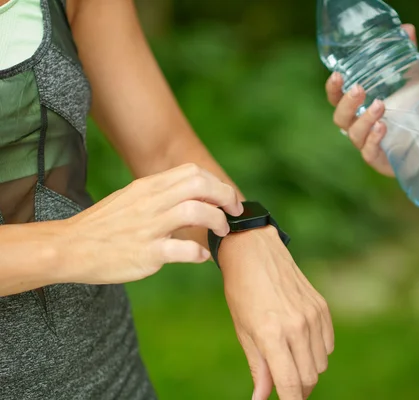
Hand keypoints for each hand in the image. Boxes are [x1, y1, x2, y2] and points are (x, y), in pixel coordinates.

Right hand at [58, 163, 242, 283]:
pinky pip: (184, 250)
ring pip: (196, 211)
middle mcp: (151, 201)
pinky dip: (200, 253)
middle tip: (234, 212)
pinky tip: (202, 256)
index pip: (193, 172)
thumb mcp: (132, 198)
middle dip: (225, 197)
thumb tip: (192, 196)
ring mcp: (149, 227)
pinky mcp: (147, 253)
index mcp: (148, 186)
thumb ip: (161, 194)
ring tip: (221, 232)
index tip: (226, 198)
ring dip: (217, 221)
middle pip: (200, 184)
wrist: (70, 247)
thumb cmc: (104, 226)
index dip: (217, 183)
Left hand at [219, 227, 333, 399]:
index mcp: (272, 334)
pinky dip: (318, 352)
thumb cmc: (242, 292)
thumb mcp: (244, 331)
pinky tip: (301, 343)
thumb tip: (261, 398)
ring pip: (321, 363)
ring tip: (290, 360)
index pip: (290, 383)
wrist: (255, 252)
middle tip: (286, 388)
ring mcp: (313, 316)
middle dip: (298, 389)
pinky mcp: (322, 307)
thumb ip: (258, 367)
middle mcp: (297, 326)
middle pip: (309, 377)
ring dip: (308, 370)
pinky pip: (328, 344)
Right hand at [325, 24, 416, 176]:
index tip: (338, 75)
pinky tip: (383, 127)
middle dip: (347, 103)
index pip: (336, 99)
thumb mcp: (412, 81)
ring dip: (364, 119)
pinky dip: (373, 139)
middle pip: (340, 117)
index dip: (333, 89)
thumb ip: (407, 57)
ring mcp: (367, 145)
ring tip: (380, 106)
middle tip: (359, 89)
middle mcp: (358, 127)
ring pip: (353, 134)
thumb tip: (408, 29)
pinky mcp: (379, 160)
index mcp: (358, 109)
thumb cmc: (414, 112)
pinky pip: (368, 152)